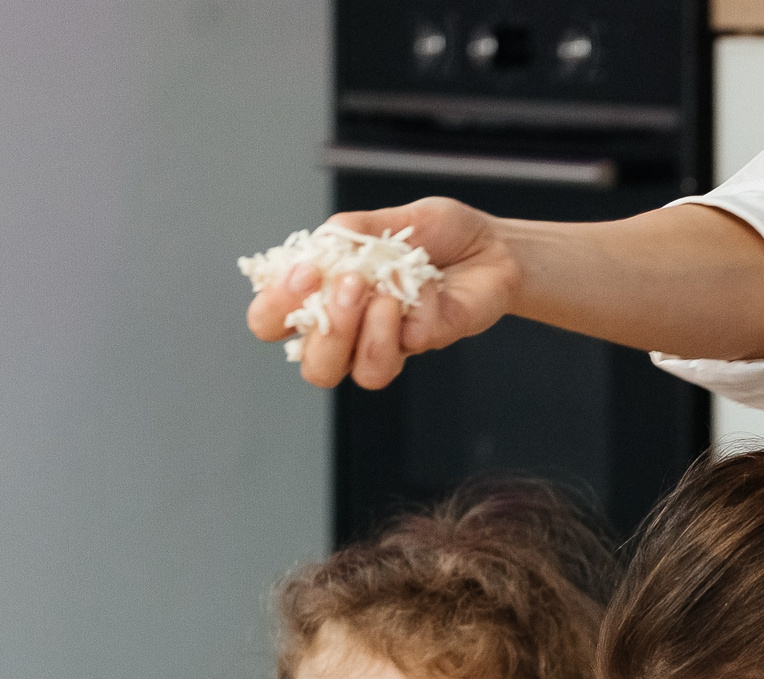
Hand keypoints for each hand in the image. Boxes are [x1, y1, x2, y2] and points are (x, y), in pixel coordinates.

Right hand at [246, 198, 524, 391]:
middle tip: (348, 286)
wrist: (492, 245)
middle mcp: (349, 329)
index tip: (304, 273)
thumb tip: (320, 246)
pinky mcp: (425, 344)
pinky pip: (409, 343)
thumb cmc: (434, 234)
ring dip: (365, 331)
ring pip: (355, 372)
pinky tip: (428, 282)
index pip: (271, 321)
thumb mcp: (385, 219)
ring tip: (383, 292)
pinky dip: (416, 307)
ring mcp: (388, 343)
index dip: (275, 307)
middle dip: (323, 330)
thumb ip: (348, 234)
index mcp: (322, 295)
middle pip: (312, 365)